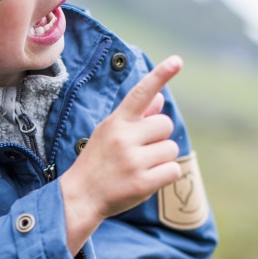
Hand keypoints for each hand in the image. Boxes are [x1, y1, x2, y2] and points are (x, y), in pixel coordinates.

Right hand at [59, 55, 182, 253]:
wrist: (79, 198)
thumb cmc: (96, 163)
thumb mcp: (108, 134)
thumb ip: (134, 117)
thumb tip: (159, 99)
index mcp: (115, 122)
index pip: (140, 93)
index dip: (160, 75)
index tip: (178, 60)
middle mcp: (124, 138)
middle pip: (165, 124)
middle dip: (159, 138)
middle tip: (140, 151)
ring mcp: (133, 161)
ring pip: (171, 148)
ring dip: (162, 158)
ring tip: (140, 167)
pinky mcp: (142, 183)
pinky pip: (173, 170)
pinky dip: (166, 175)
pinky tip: (147, 179)